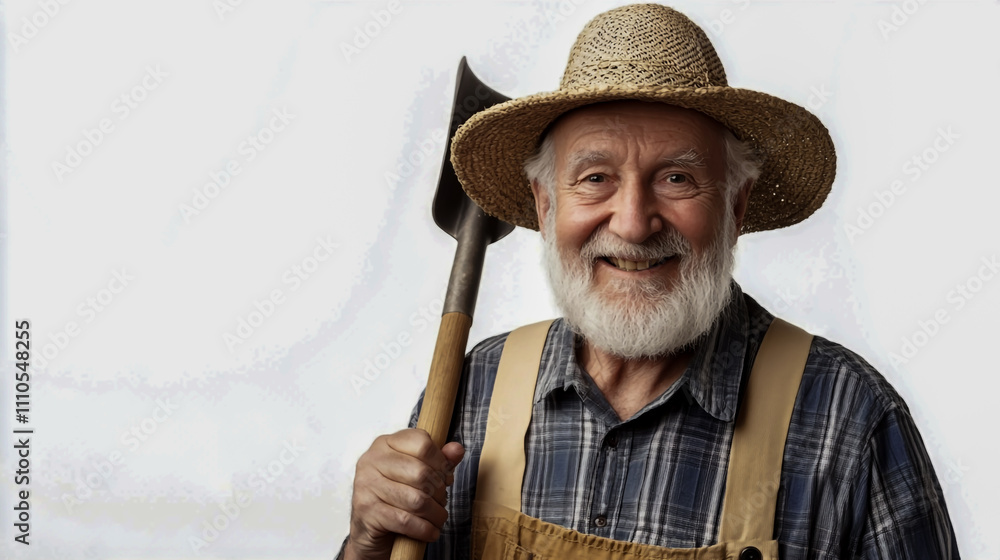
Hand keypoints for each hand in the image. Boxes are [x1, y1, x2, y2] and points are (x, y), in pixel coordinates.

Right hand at [345, 429, 465, 559]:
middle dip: (439, 492)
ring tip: (438, 518)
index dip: (441, 463)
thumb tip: (457, 449)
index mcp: (384, 444)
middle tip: (441, 501)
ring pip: (416, 500)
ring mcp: (366, 485)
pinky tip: (430, 531)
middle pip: (421, 472)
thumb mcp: (417, 475)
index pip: (422, 443)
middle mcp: (371, 460)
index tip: (446, 478)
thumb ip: (438, 461)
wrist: (368, 530)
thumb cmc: (394, 498)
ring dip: (435, 514)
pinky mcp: (366, 511)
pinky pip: (406, 521)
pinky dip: (424, 529)